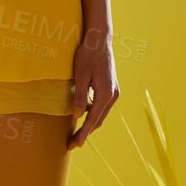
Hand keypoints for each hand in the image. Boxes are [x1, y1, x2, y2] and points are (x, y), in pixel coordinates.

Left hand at [67, 26, 118, 149]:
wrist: (99, 42)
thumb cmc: (87, 56)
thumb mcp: (80, 76)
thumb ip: (80, 96)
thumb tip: (77, 116)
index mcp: (106, 94)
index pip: (93, 119)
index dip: (84, 133)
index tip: (76, 144)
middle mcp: (113, 96)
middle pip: (98, 120)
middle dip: (86, 132)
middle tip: (71, 143)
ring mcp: (114, 92)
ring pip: (101, 114)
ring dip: (90, 124)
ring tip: (75, 133)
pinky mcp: (111, 89)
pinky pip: (101, 106)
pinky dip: (92, 113)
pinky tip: (82, 113)